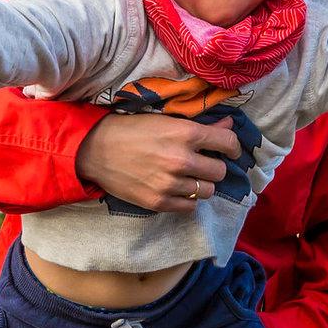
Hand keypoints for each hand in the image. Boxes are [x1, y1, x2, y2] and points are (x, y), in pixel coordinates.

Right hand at [76, 114, 243, 212]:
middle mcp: (182, 159)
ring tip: (187, 177)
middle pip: (220, 171)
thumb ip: (201, 126)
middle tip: (202, 163)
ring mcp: (170, 184)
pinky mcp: (159, 202)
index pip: (228, 143)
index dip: (232, 147)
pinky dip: (187, 199)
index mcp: (185, 133)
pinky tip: (177, 189)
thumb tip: (229, 125)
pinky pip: (190, 207)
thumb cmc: (131, 129)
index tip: (228, 149)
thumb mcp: (166, 120)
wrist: (95, 149)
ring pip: (207, 191)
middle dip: (214, 166)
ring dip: (201, 184)